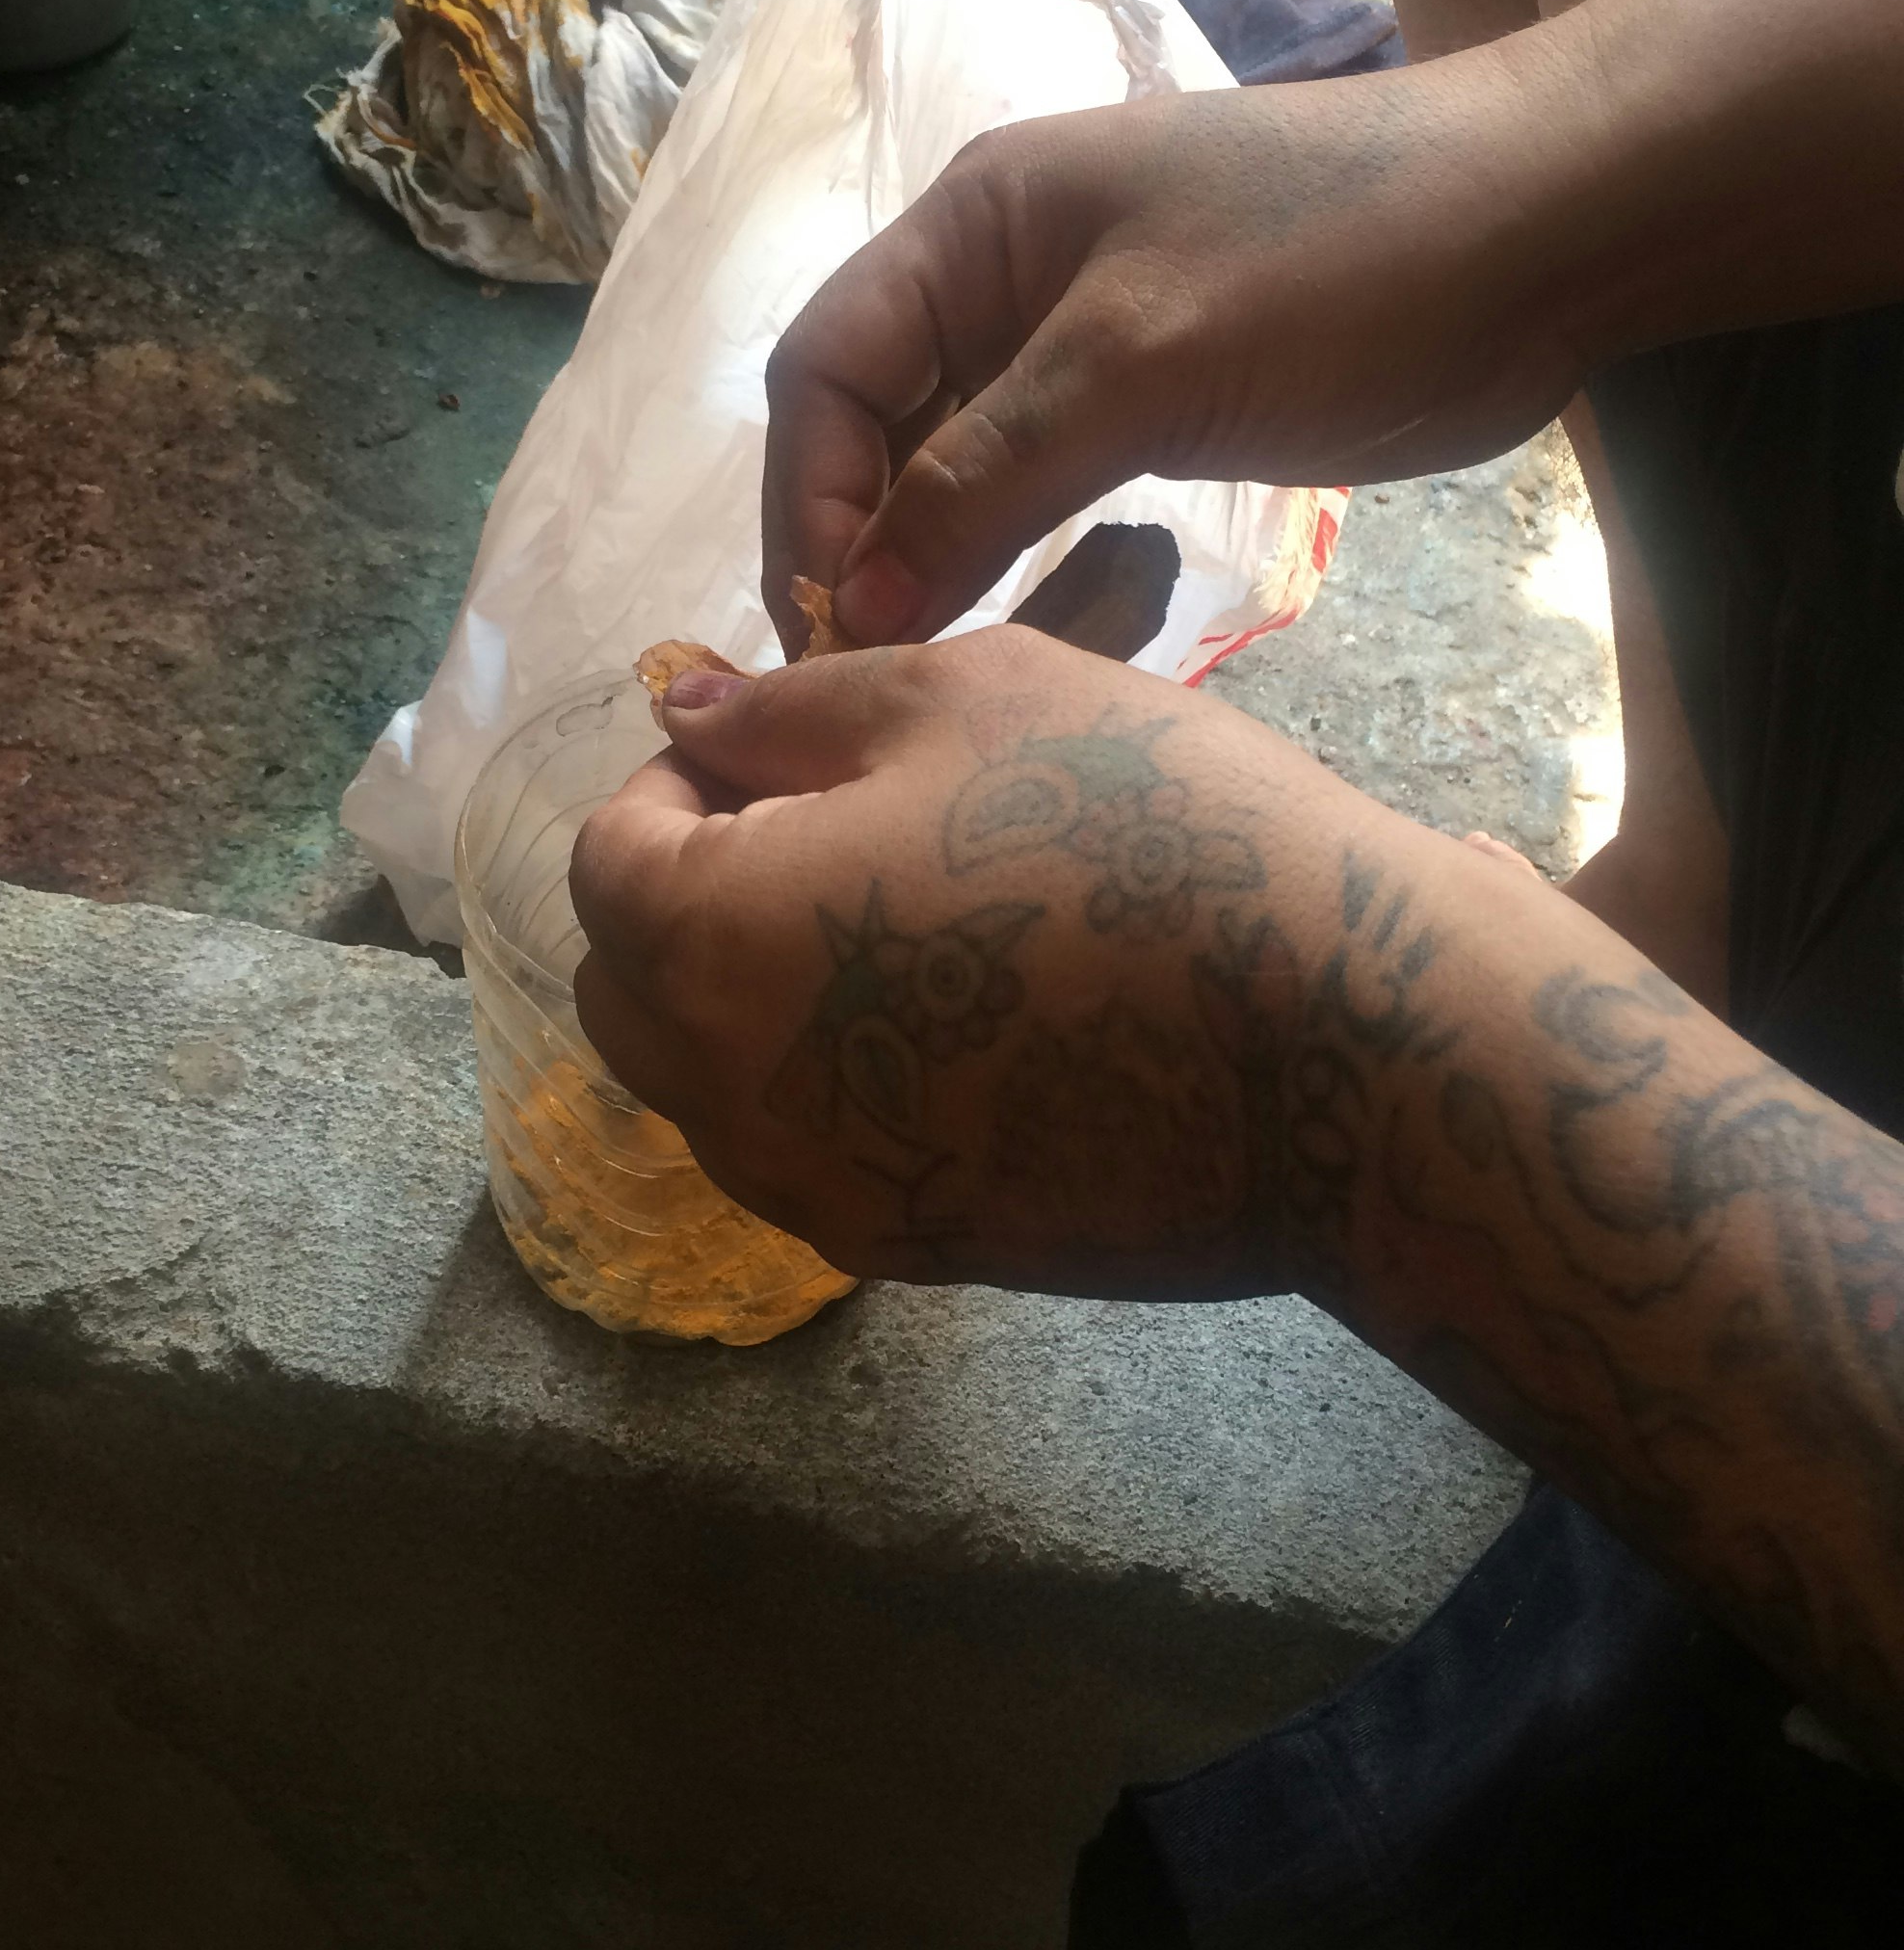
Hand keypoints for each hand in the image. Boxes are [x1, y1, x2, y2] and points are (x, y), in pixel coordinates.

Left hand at [568, 627, 1400, 1291]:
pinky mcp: (912, 1252)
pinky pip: (811, 1157)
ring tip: (905, 927)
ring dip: (752, 1000)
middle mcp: (729, 1097)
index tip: (782, 755)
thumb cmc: (1147, 830)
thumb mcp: (962, 697)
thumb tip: (689, 720)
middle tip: (831, 831)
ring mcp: (818, 1194)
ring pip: (710, 1089)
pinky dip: (835, 1085)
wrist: (1340, 1049)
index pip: (607, 858)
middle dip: (686, 900)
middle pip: (630, 990)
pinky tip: (963, 1025)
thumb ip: (792, 713)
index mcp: (709, 942)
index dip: (676, 786)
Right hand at [761, 29, 1605, 649]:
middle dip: (856, 542)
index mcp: (975, 226)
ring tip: (929, 672)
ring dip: (927, 561)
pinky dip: (1007, 554)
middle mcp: (1003, 279)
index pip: (826, 370)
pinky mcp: (1151, 401)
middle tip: (874, 675)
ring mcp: (1079, 343)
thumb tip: (860, 604)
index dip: (810, 500)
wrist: (1549, 230)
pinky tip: (1017, 624)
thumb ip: (987, 478)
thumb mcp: (1143, 362)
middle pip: (872, 423)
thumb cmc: (1341, 262)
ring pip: (950, 465)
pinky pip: (1033, 486)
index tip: (839, 625)